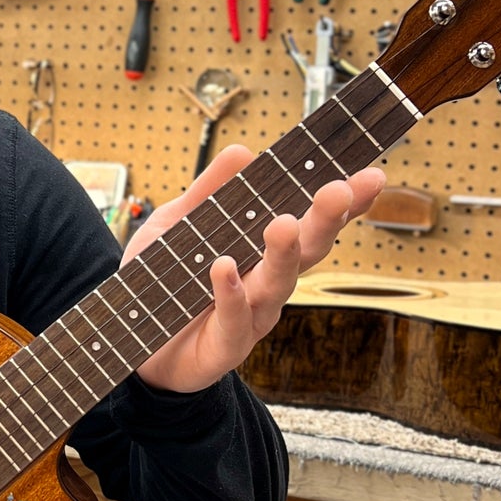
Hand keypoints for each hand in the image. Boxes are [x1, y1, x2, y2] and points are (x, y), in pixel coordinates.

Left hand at [125, 144, 384, 395]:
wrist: (131, 343)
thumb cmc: (163, 282)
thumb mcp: (177, 225)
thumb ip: (208, 192)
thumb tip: (242, 153)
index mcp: (264, 252)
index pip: (312, 224)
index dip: (345, 205)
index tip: (370, 176)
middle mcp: (267, 285)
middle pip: (308, 252)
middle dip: (326, 221)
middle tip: (338, 191)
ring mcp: (251, 318)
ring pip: (278, 286)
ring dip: (283, 254)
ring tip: (284, 224)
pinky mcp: (224, 347)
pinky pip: (233, 319)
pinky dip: (230, 293)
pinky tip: (225, 268)